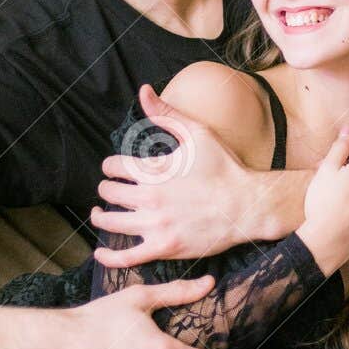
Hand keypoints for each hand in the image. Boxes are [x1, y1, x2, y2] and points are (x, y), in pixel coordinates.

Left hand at [92, 84, 249, 267]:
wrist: (247, 205)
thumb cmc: (225, 168)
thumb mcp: (197, 133)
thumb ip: (166, 114)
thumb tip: (143, 91)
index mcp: (155, 169)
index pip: (113, 167)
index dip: (111, 167)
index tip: (115, 169)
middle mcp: (150, 197)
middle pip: (109, 193)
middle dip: (106, 190)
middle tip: (110, 191)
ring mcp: (156, 224)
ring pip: (111, 222)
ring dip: (101, 217)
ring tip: (101, 214)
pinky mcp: (163, 248)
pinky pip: (125, 257)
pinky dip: (108, 256)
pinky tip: (102, 251)